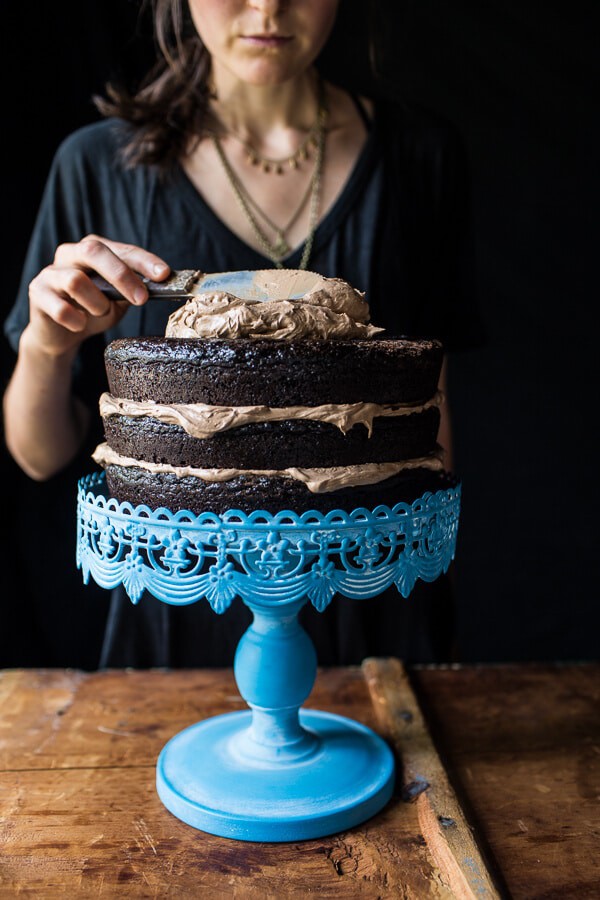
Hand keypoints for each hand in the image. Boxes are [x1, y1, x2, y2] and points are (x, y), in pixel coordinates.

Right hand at [25, 235, 169, 356]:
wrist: (60, 334)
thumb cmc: (92, 310)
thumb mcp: (118, 299)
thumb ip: (134, 288)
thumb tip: (160, 283)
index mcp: (93, 250)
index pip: (121, 249)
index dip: (143, 260)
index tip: (164, 274)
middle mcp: (70, 254)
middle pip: (94, 250)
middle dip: (121, 275)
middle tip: (141, 299)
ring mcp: (51, 272)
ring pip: (76, 280)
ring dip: (97, 303)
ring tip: (100, 313)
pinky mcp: (37, 292)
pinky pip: (60, 307)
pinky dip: (76, 320)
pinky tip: (80, 324)